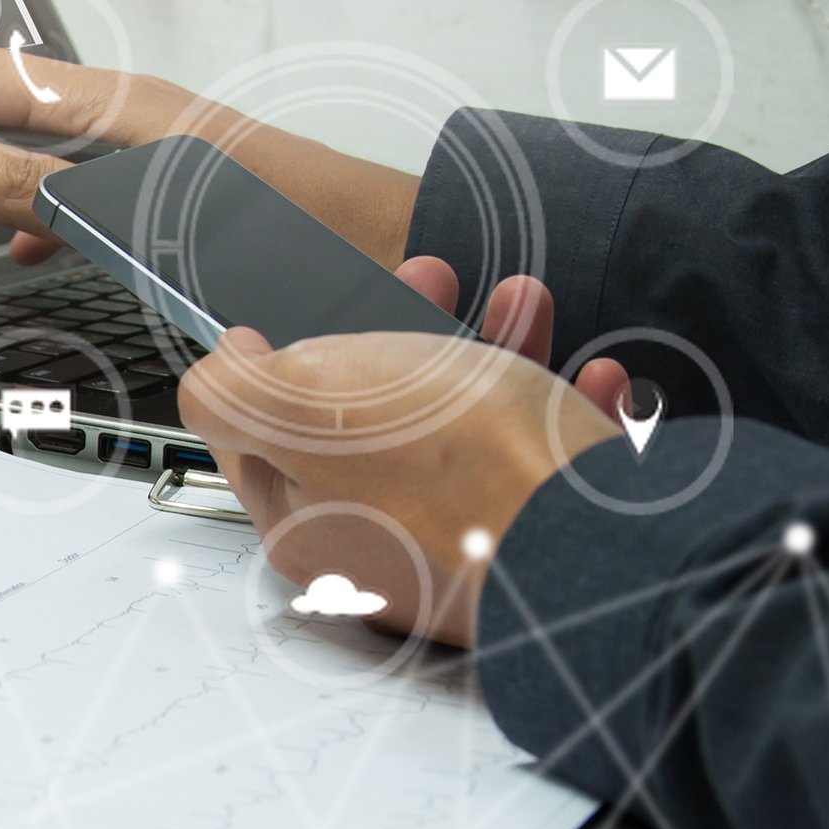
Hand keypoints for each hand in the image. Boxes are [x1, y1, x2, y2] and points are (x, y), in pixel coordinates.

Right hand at [0, 43, 423, 299]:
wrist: (401, 255)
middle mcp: (110, 124)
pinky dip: (2, 232)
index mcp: (103, 109)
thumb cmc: (303, 232)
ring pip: (3, 177)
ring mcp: (129, 162)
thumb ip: (33, 184)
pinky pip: (51, 203)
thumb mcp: (145, 212)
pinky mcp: (153, 202)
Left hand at [178, 271, 626, 648]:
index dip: (292, 353)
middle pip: (376, 418)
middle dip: (409, 332)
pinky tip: (592, 375)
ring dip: (498, 349)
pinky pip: (549, 461)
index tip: (324, 302)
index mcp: (306, 519)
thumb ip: (236, 388)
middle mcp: (382, 544)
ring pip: (469, 430)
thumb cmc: (457, 480)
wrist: (609, 549)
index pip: (268, 430)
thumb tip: (219, 369)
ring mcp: (469, 546)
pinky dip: (569, 407)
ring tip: (523, 301)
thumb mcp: (303, 404)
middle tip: (433, 279)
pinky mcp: (548, 542)